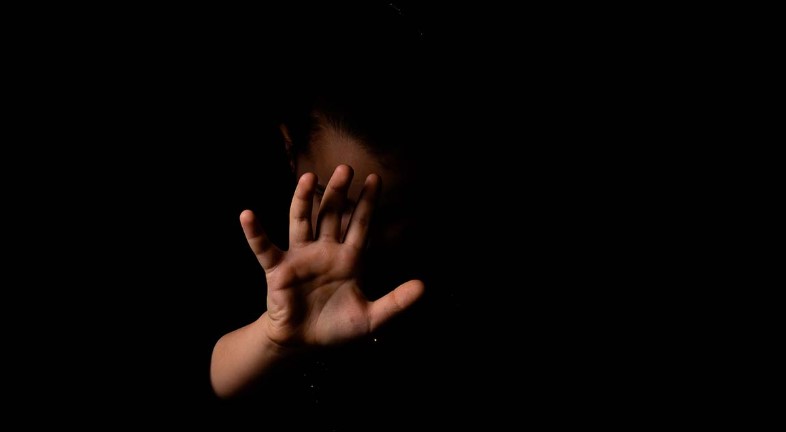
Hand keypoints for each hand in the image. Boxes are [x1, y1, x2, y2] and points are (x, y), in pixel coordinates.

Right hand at [241, 164, 423, 347]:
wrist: (304, 344)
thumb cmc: (336, 327)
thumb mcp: (372, 318)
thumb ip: (396, 302)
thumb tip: (424, 286)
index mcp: (349, 258)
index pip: (360, 225)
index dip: (367, 203)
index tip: (376, 179)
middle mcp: (324, 251)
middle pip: (331, 214)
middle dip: (338, 192)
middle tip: (346, 168)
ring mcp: (300, 257)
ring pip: (301, 221)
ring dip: (302, 200)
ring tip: (307, 178)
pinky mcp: (278, 269)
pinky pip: (264, 247)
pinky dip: (255, 232)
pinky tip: (247, 215)